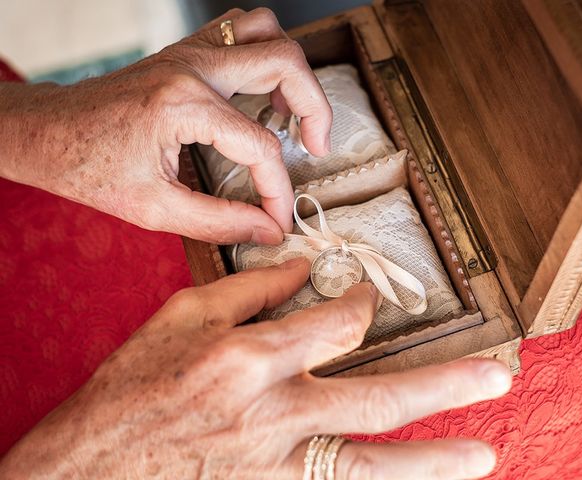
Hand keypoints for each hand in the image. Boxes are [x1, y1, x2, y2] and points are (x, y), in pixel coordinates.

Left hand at [0, 8, 331, 243]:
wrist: (48, 132)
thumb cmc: (88, 167)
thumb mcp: (153, 209)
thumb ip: (219, 223)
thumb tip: (267, 231)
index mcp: (183, 105)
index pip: (260, 145)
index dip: (278, 189)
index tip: (277, 219)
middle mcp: (191, 67)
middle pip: (284, 61)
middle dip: (316, 107)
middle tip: (317, 146)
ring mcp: (188, 53)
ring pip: (265, 30)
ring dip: (291, 69)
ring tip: (291, 112)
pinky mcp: (184, 53)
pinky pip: (239, 31)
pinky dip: (264, 54)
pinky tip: (262, 90)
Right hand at [0, 258, 511, 478]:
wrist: (91, 466)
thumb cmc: (133, 387)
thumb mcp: (182, 316)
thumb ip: (250, 291)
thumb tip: (302, 269)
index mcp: (250, 358)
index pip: (336, 323)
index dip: (363, 303)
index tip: (368, 298)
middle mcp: (273, 414)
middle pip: (377, 397)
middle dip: (444, 386)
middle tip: (498, 377)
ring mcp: (275, 465)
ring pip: (370, 465)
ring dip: (432, 461)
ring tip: (484, 457)